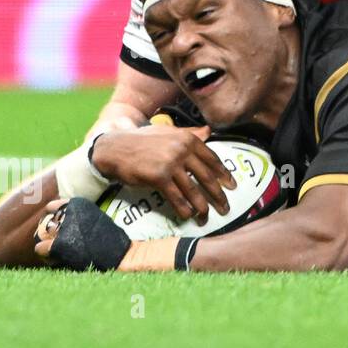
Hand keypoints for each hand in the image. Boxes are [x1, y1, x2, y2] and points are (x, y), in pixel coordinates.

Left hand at [33, 198, 132, 270]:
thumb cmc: (110, 238)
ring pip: (41, 235)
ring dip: (45, 242)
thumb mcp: (96, 218)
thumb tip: (62, 222)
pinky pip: (40, 248)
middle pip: (46, 222)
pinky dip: (45, 254)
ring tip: (53, 251)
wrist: (119, 254)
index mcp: (78, 204)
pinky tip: (54, 258)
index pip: (53, 206)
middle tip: (53, 240)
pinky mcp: (58, 245)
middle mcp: (68, 213)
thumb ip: (79, 217)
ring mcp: (62, 229)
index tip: (55, 224)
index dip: (52, 216)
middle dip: (48, 231)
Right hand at [90, 126, 235, 223]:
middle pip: (206, 177)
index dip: (224, 175)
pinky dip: (183, 209)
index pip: (212, 160)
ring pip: (193, 190)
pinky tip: (188, 216)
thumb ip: (190, 133)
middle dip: (218, 194)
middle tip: (226, 207)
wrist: (116, 147)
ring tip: (207, 216)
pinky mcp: (159, 177)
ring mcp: (171, 164)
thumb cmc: (143, 140)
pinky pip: (176, 197)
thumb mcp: (169, 132)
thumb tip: (209, 131)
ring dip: (202, 206)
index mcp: (188, 139)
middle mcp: (183, 150)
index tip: (232, 186)